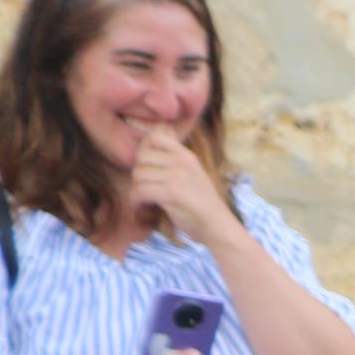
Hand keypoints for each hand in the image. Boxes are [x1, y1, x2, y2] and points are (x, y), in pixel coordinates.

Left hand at [125, 129, 241, 246]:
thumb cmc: (203, 203)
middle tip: (146, 186)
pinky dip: (136, 201)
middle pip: (141, 158)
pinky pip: (140, 191)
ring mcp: (177, 177)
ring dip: (137, 189)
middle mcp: (182, 162)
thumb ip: (175, 156)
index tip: (148, 166)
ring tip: (145, 199)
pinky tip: (142, 206)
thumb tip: (161, 128)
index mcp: (187, 156)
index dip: (144, 149)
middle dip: (139, 173)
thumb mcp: (193, 173)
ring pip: (138, 175)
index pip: (155, 137)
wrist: (218, 227)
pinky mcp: (171, 193)